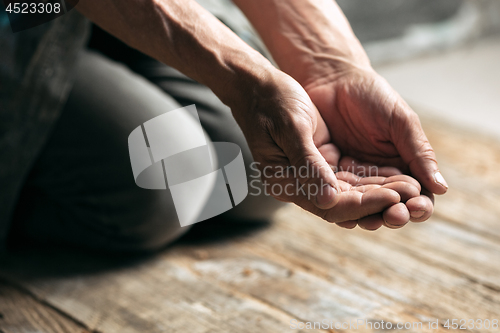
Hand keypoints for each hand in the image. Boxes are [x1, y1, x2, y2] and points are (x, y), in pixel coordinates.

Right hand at [231, 69, 426, 224]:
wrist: (260, 85)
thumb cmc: (272, 101)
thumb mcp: (291, 128)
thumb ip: (308, 165)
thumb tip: (329, 200)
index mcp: (285, 181)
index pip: (330, 205)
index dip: (363, 204)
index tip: (393, 197)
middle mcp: (297, 185)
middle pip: (344, 205)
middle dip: (378, 203)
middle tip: (412, 199)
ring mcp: (309, 175)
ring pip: (350, 194)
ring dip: (379, 193)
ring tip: (411, 189)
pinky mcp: (320, 162)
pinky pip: (349, 179)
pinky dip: (372, 180)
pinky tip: (396, 177)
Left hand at [304, 68, 444, 219]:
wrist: (332, 80)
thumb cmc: (372, 96)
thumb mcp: (400, 121)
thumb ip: (418, 153)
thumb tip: (441, 189)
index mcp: (402, 164)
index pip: (416, 193)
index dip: (418, 205)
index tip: (417, 207)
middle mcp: (378, 176)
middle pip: (390, 205)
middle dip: (394, 214)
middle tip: (395, 216)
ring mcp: (352, 177)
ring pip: (363, 205)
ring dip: (369, 215)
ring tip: (372, 219)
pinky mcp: (328, 174)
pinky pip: (335, 194)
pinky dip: (341, 205)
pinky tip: (345, 210)